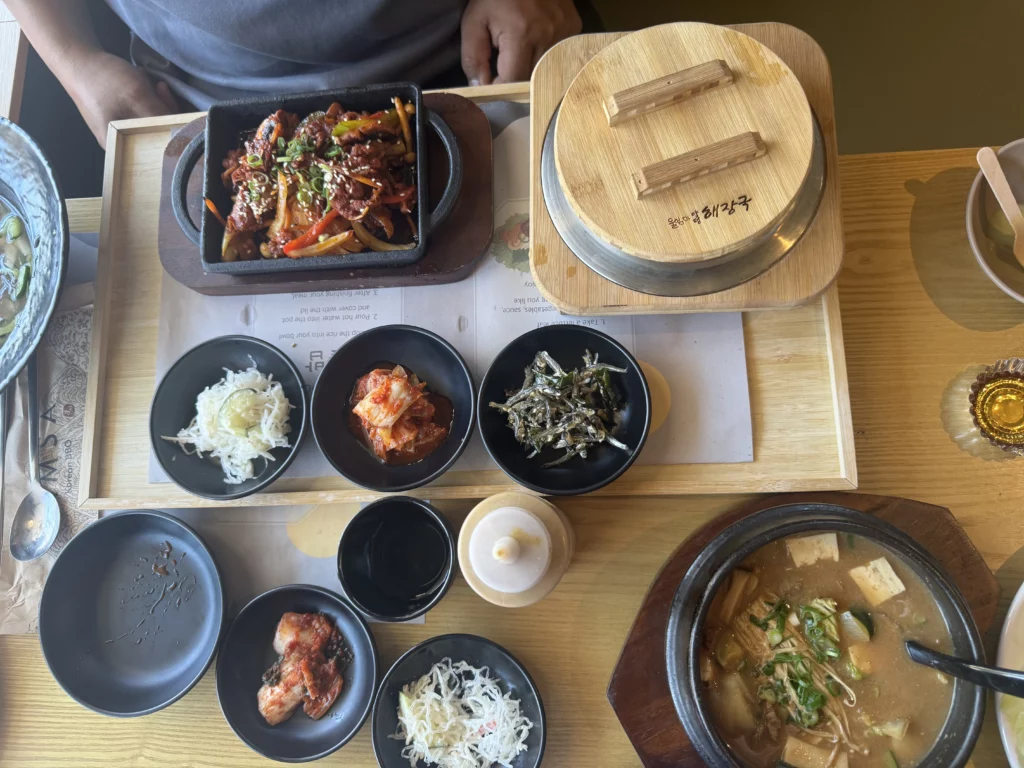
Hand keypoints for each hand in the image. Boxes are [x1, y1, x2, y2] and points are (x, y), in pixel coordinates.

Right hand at [69, 53, 176, 144]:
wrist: (74, 57)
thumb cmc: (103, 79)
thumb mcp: (138, 96)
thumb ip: (161, 116)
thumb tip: (185, 130)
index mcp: (121, 146)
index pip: (158, 146)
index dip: (172, 127)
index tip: (168, 103)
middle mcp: (120, 143)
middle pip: (157, 133)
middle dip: (163, 110)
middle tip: (160, 88)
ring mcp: (119, 130)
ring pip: (152, 121)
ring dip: (156, 101)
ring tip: (148, 83)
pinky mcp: (119, 116)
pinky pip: (142, 112)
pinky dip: (146, 98)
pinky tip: (143, 84)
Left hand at [461, 0, 581, 85]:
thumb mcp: (475, 20)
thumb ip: (473, 56)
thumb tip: (480, 87)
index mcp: (521, 34)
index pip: (512, 81)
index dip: (499, 86)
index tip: (491, 80)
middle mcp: (547, 36)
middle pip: (530, 79)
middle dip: (513, 77)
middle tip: (502, 65)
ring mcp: (564, 33)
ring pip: (545, 70)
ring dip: (529, 68)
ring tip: (519, 51)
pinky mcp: (574, 29)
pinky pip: (557, 56)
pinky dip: (545, 57)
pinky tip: (536, 42)